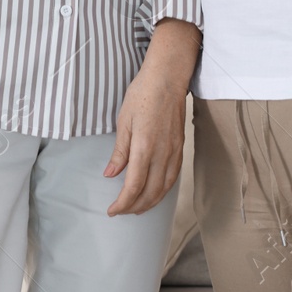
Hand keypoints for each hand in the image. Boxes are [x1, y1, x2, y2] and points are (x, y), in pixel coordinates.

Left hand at [105, 65, 188, 215]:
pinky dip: (163, 191)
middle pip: (150, 193)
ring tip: (136, 208)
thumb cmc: (143, 95)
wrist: (167, 79)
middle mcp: (162, 154)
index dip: (123, 203)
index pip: (134, 187)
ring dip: (150, 203)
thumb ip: (120, 151)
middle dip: (134, 207)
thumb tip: (111, 174)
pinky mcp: (180, 148)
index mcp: (144, 148)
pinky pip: (173, 178)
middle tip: (121, 211)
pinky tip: (155, 193)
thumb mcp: (124, 121)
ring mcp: (174, 152)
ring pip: (164, 188)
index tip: (112, 210)